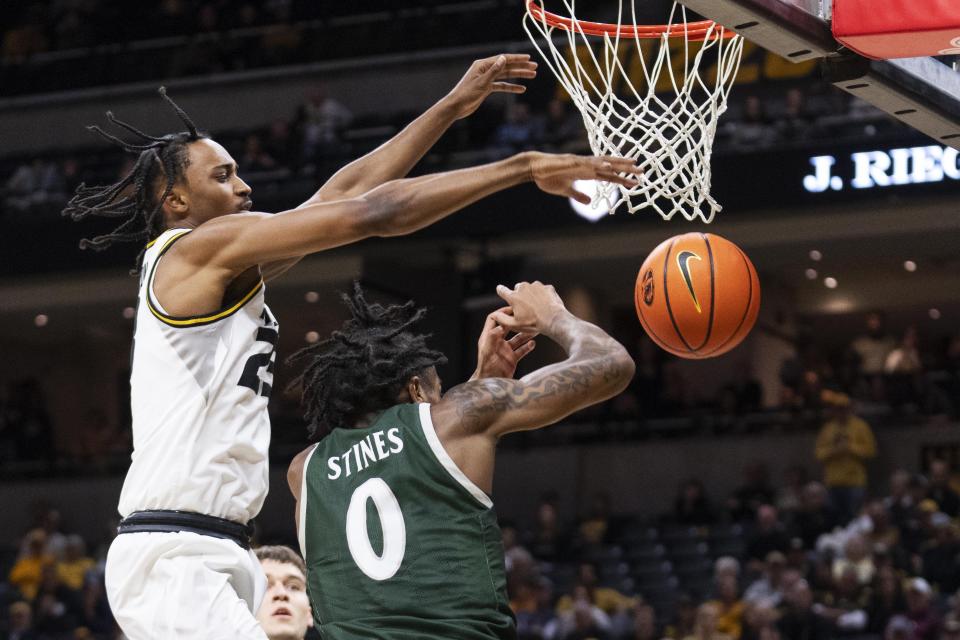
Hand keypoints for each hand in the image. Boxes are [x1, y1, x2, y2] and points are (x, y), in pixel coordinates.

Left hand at [443, 54, 537, 119]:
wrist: (456, 107)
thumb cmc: (466, 94)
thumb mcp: (482, 82)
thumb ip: (494, 71)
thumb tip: (504, 58)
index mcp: (483, 65)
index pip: (503, 59)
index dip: (516, 58)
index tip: (528, 58)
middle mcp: (485, 69)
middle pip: (506, 66)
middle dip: (521, 66)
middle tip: (534, 67)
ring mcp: (486, 78)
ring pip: (505, 75)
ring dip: (518, 76)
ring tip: (532, 76)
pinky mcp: (486, 88)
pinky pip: (501, 86)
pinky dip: (511, 87)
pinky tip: (521, 89)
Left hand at [471, 309, 536, 379]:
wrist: (491, 386)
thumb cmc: (486, 370)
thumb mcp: (488, 353)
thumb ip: (493, 338)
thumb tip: (501, 325)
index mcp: (488, 338)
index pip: (493, 319)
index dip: (502, 313)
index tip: (513, 309)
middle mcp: (497, 342)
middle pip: (507, 326)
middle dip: (517, 321)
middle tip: (527, 316)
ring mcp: (505, 350)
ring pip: (517, 338)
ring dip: (526, 334)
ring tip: (535, 330)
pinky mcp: (512, 358)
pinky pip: (521, 349)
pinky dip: (527, 346)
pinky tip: (533, 344)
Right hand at [491, 281, 566, 333]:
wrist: (553, 320)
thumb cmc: (533, 323)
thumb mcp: (514, 325)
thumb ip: (502, 319)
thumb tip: (494, 315)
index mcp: (514, 297)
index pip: (502, 290)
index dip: (501, 290)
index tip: (500, 289)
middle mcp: (523, 288)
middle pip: (518, 288)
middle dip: (520, 295)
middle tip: (525, 307)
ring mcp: (536, 286)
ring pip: (531, 288)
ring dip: (532, 295)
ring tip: (537, 307)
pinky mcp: (547, 287)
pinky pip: (543, 290)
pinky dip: (544, 296)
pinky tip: (546, 305)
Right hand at [527, 152, 641, 203]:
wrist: (534, 169)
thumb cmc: (549, 178)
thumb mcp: (566, 190)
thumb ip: (578, 195)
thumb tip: (589, 201)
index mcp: (586, 172)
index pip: (608, 175)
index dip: (622, 178)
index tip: (636, 181)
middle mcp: (586, 165)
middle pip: (610, 166)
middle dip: (626, 168)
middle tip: (642, 170)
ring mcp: (579, 163)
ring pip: (602, 162)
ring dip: (617, 163)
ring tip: (631, 164)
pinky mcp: (571, 162)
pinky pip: (587, 164)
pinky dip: (597, 164)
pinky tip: (607, 165)